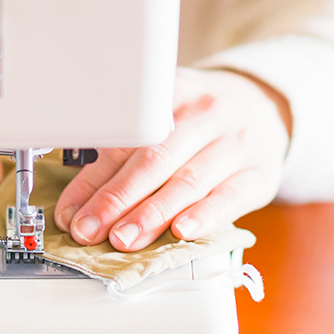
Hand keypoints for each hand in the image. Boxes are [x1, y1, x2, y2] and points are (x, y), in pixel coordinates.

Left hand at [54, 67, 291, 250]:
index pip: (124, 141)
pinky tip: (181, 232)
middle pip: (154, 160)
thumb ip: (118, 153)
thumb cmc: (196, 120)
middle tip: (89, 230)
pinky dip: (203, 217)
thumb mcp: (159, 120)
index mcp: (169, 95)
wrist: (263, 106)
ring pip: (188, 181)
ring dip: (151, 215)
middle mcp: (205, 114)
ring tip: (122, 239)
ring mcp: (236, 144)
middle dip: (116, 200)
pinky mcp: (259, 174)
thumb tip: (75, 203)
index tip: (70, 212)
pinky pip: (230, 197)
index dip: (93, 179)